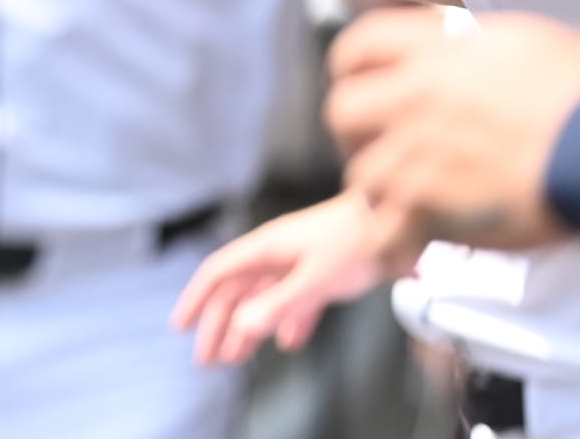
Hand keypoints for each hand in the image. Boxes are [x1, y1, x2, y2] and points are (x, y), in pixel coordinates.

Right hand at [172, 190, 387, 365]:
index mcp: (265, 249)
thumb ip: (280, 304)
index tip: (181, 326)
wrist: (398, 219)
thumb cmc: (357, 240)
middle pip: (235, 292)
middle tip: (207, 359)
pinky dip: (287, 323)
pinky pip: (294, 302)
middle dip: (217, 326)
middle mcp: (275, 255)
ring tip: (236, 358)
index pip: (217, 274)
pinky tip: (288, 342)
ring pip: (261, 300)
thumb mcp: (316, 277)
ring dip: (247, 329)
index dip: (196, 300)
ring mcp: (297, 263)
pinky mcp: (320, 272)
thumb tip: (242, 327)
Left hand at [324, 7, 579, 252]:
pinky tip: (412, 250)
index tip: (362, 82)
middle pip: (342, 111)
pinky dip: (394, 247)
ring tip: (410, 202)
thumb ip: (478, 45)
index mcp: (437, 54)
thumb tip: (462, 45)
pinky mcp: (429, 208)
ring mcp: (417, 155)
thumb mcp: (529, 41)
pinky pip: (384, 235)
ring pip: (362, 177)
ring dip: (382, 192)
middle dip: (356, 133)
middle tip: (382, 147)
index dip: (352, 66)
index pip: (357, 46)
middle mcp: (416, 99)